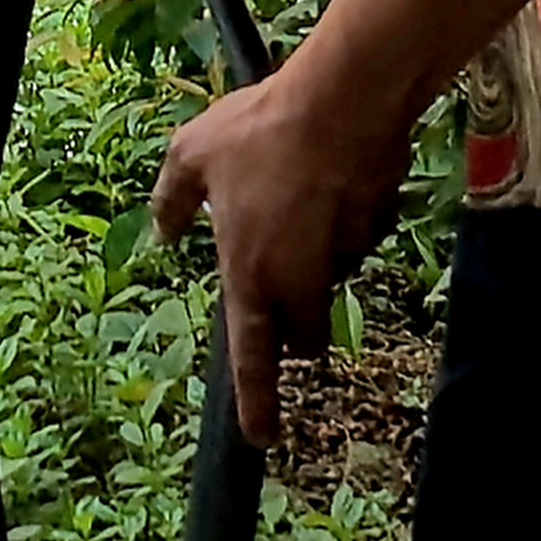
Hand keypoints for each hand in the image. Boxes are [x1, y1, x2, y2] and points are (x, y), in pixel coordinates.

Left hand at [151, 60, 399, 447]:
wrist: (342, 101)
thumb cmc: (259, 131)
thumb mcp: (191, 156)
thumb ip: (171, 201)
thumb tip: (164, 230)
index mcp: (249, 275)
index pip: (252, 356)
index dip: (258, 402)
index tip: (263, 438)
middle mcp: (298, 280)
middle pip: (303, 333)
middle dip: (296, 328)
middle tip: (282, 294)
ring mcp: (343, 257)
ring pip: (330, 281)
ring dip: (316, 261)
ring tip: (295, 196)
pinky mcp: (376, 230)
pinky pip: (357, 239)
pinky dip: (345, 221)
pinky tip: (330, 176)